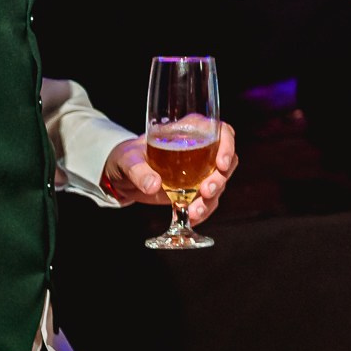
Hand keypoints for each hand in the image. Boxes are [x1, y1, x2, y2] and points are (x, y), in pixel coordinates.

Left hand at [103, 123, 239, 223]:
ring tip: (194, 211)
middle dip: (220, 179)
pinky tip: (191, 218)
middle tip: (206, 192)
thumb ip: (139, 171)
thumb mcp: (128, 160)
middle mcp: (201, 150)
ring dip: (211, 199)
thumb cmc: (127, 157)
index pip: (221, 132)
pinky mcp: (194, 191)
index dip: (227, 146)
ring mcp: (200, 172)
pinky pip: (207, 201)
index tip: (221, 164)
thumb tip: (153, 185)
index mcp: (189, 132)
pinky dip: (202, 211)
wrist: (123, 177)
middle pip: (226, 162)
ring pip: (219, 184)